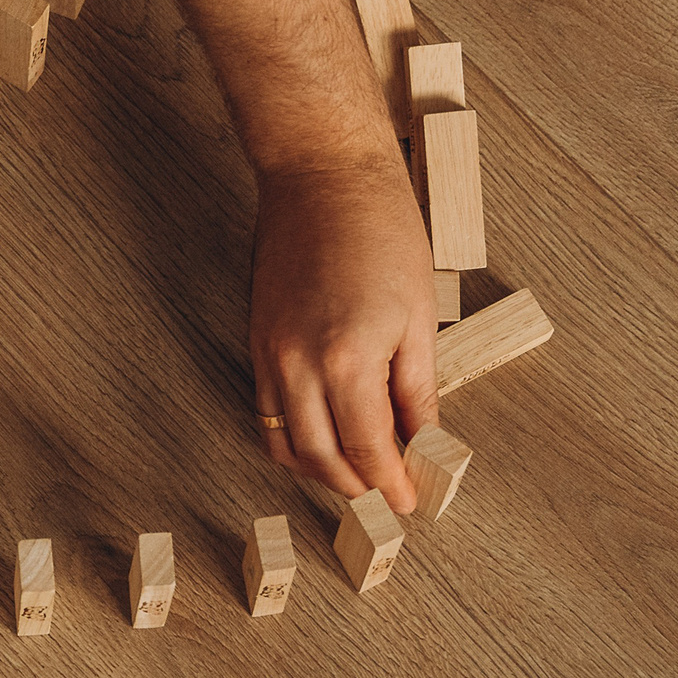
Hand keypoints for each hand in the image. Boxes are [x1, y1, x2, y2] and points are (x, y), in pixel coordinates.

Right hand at [249, 156, 439, 514]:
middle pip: (321, 458)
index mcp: (347, 360)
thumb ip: (416, 389)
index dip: (390, 483)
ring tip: (354, 473)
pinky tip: (320, 435)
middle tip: (386, 495)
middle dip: (356, 487)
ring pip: (284, 442)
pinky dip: (291, 438)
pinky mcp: (256, 339)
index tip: (408, 500)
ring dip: (319, 470)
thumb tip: (420, 438)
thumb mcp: (419, 315)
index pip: (368, 449)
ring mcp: (270, 354)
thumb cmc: (379, 229)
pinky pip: (265, 411)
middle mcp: (298, 365)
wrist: (321, 177)